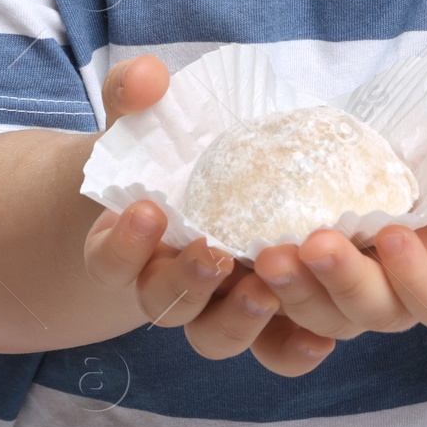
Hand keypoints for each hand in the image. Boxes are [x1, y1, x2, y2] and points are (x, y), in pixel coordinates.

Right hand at [81, 56, 335, 376]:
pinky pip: (271, 350)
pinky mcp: (263, 316)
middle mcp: (165, 286)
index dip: (122, 246)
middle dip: (186, 282)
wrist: (195, 186)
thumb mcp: (141, 119)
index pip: (109, 261)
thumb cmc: (162, 152)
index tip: (147, 210)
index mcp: (125, 246)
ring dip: (238, 319)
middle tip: (214, 252)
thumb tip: (148, 75)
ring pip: (215, 336)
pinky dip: (290, 350)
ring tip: (265, 289)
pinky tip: (317, 339)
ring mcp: (215, 306)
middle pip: (165, 306)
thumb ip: (134, 96)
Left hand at [251, 113, 426, 341]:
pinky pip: (276, 326)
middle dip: (343, 281)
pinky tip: (239, 276)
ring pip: (320, 320)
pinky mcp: (301, 296)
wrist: (404, 172)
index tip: (393, 233)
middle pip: (373, 313)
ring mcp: (345, 304)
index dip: (417, 278)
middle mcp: (396, 301)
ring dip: (293, 294)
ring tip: (267, 255)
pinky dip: (256, 313)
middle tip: (315, 243)